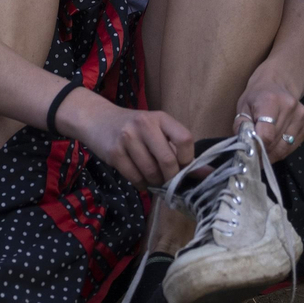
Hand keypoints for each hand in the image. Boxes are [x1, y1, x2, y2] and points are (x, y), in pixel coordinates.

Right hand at [65, 89, 194, 188]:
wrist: (97, 119)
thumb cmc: (133, 127)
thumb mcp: (156, 130)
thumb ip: (179, 149)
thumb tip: (207, 174)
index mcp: (161, 118)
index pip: (185, 139)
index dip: (188, 159)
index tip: (184, 167)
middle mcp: (145, 125)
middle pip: (168, 160)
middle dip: (171, 177)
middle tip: (168, 181)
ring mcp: (128, 138)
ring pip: (151, 172)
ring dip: (155, 182)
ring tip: (154, 178)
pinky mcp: (114, 153)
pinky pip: (135, 178)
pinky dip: (142, 184)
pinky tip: (141, 180)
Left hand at [236, 76, 303, 162]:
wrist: (277, 84)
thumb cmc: (257, 97)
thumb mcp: (243, 107)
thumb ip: (242, 127)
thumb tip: (246, 146)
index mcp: (271, 101)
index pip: (267, 135)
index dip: (257, 148)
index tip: (250, 153)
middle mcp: (289, 107)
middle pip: (275, 143)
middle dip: (262, 152)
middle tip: (253, 154)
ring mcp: (301, 117)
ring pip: (285, 148)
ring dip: (272, 154)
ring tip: (263, 151)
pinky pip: (293, 146)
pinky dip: (282, 151)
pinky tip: (274, 145)